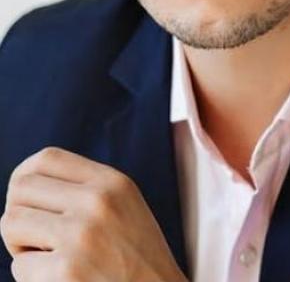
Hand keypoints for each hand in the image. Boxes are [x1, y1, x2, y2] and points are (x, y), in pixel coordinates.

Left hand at [0, 146, 186, 281]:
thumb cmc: (138, 257)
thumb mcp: (124, 205)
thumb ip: (87, 189)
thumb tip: (26, 184)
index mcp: (112, 181)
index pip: (47, 158)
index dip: (24, 175)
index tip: (24, 197)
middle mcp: (97, 201)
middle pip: (21, 187)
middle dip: (18, 212)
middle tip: (33, 235)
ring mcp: (81, 234)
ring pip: (11, 223)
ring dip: (20, 244)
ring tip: (44, 255)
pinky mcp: (67, 270)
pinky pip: (20, 266)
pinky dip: (31, 275)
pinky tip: (57, 278)